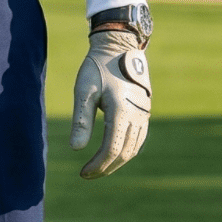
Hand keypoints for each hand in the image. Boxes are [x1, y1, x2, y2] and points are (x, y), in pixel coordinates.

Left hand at [70, 29, 150, 178]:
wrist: (118, 47)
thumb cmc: (97, 67)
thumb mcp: (84, 90)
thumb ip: (81, 119)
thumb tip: (76, 149)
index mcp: (122, 111)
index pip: (112, 149)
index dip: (98, 165)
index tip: (83, 173)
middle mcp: (137, 116)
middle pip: (124, 153)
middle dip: (106, 168)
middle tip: (87, 174)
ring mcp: (144, 114)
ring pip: (133, 148)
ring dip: (117, 162)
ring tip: (98, 167)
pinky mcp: (145, 112)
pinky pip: (138, 139)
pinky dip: (126, 151)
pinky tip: (112, 154)